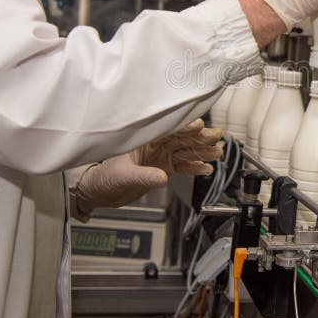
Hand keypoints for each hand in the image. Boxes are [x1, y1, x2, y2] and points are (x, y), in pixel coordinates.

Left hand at [73, 119, 222, 215]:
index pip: (168, 129)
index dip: (184, 126)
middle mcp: (155, 145)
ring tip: (217, 152)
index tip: (198, 125)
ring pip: (186, 151)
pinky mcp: (164, 168)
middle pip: (182, 139)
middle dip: (200, 138)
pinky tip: (206, 168)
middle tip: (216, 137)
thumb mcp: (121, 176)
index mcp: (144, 138)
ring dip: (202, 152)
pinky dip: (195, 168)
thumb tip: (162, 177)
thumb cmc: (103, 177)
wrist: (99, 191)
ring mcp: (161, 156)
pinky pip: (183, 166)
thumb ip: (143, 176)